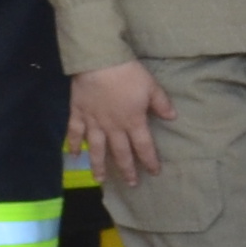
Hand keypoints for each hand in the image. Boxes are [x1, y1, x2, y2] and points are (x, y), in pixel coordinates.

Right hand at [67, 60, 171, 180]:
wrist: (98, 62)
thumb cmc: (127, 73)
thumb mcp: (151, 86)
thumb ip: (161, 103)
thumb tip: (172, 117)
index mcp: (133, 122)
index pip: (144, 146)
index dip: (150, 160)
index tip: (154, 172)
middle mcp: (113, 127)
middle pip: (120, 153)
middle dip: (126, 170)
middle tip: (130, 184)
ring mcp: (93, 122)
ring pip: (96, 149)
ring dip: (98, 165)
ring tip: (99, 180)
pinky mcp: (78, 113)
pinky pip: (74, 132)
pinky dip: (72, 144)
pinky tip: (73, 155)